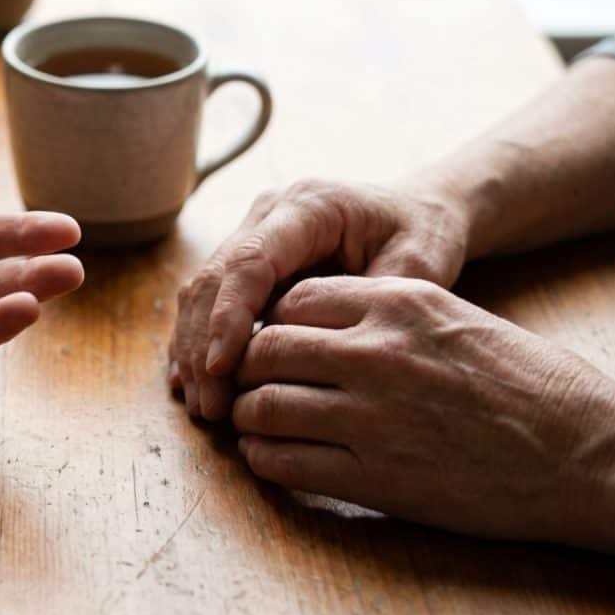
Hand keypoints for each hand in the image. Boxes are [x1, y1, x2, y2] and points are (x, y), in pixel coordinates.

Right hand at [169, 179, 468, 420]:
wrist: (414, 214)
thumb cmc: (421, 237)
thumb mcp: (417, 264)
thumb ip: (370, 302)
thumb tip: (319, 352)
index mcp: (308, 206)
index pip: (250, 261)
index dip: (228, 315)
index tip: (222, 368)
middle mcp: (267, 215)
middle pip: (214, 279)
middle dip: (203, 346)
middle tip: (210, 407)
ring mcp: (249, 236)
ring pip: (200, 293)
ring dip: (194, 352)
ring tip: (203, 408)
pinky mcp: (242, 263)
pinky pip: (207, 303)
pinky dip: (197, 346)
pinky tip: (194, 388)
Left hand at [232, 275, 614, 551]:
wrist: (587, 452)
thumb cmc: (527, 384)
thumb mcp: (454, 317)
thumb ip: (384, 312)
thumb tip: (312, 323)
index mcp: (399, 302)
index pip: (291, 300)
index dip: (268, 324)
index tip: (266, 343)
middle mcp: (377, 352)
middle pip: (264, 350)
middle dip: (244, 369)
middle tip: (242, 384)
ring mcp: (373, 416)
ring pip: (263, 406)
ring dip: (247, 417)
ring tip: (251, 423)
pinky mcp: (376, 477)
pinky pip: (284, 463)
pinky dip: (263, 460)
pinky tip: (270, 458)